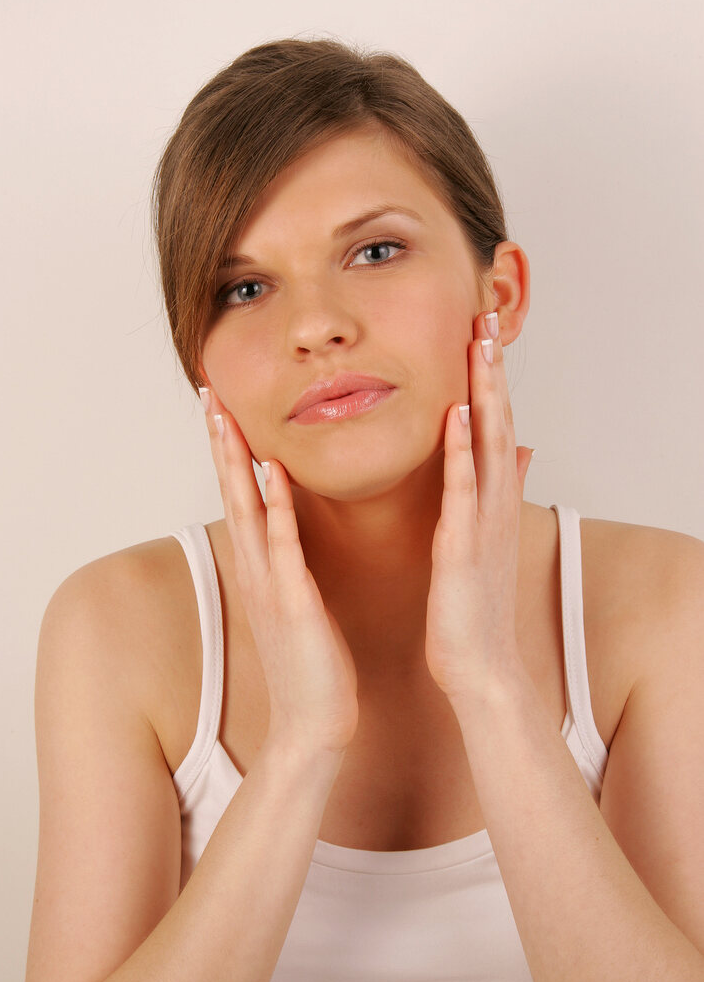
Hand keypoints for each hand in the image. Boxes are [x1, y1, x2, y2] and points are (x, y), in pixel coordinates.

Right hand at [198, 387, 359, 756]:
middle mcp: (258, 569)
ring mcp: (271, 585)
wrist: (315, 725)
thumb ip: (292, 570)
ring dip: (235, 462)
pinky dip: (275, 508)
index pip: (242, 497)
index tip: (223, 407)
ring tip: (224, 416)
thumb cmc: (313, 665)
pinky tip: (271, 472)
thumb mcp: (297, 606)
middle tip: (208, 392)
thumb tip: (295, 539)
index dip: (230, 451)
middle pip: (232, 493)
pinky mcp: (294, 603)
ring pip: (248, 510)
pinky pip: (283, 546)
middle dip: (220, 442)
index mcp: (263, 568)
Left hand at [424, 311, 534, 705]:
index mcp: (491, 501)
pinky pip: (465, 492)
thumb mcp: (487, 538)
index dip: (491, 378)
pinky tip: (459, 415)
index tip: (480, 332)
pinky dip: (464, 452)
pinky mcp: (464, 547)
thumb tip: (522, 448)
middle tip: (485, 316)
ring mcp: (483, 523)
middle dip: (493, 370)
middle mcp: (493, 503)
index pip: (495, 426)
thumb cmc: (474, 605)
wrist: (479, 666)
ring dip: (486, 393)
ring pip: (489, 445)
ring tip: (480, 346)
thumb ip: (501, 489)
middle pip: (499, 422)